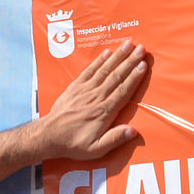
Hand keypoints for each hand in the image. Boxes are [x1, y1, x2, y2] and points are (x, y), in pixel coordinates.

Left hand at [32, 43, 147, 159]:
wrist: (50, 136)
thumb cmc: (74, 144)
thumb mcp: (96, 149)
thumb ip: (114, 139)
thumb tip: (133, 131)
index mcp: (104, 111)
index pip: (123, 90)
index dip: (134, 77)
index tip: (143, 65)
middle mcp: (96, 97)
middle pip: (117, 76)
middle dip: (130, 61)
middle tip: (142, 48)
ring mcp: (85, 90)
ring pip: (105, 70)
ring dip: (118, 56)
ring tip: (129, 44)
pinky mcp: (76, 87)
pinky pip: (89, 70)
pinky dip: (99, 61)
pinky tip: (107, 52)